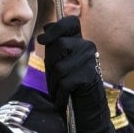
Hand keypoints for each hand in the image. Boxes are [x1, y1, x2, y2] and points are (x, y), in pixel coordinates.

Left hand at [38, 16, 113, 132]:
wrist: (87, 110)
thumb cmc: (70, 85)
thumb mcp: (59, 62)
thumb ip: (54, 46)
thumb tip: (46, 27)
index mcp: (80, 41)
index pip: (70, 22)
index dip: (56, 27)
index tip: (42, 40)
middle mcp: (88, 47)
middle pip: (60, 46)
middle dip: (51, 65)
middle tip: (56, 80)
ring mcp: (91, 60)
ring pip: (60, 66)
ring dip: (55, 83)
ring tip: (59, 91)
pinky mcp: (89, 76)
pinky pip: (66, 83)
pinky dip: (60, 94)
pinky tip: (63, 99)